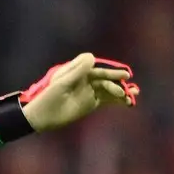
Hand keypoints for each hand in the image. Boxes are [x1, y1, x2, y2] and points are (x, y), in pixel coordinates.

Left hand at [17, 53, 138, 131]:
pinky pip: (107, 100)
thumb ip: (78, 71)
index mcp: (79, 72)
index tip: (125, 75)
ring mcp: (90, 91)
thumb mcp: (62, 83)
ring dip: (121, 92)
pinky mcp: (91, 103)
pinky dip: (117, 101)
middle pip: (106, 79)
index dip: (112, 72)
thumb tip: (92, 56)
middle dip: (119, 83)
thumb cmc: (48, 97)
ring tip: (131, 98)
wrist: (42, 116)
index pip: (99, 70)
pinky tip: (127, 103)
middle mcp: (86, 80)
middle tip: (130, 88)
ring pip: (109, 89)